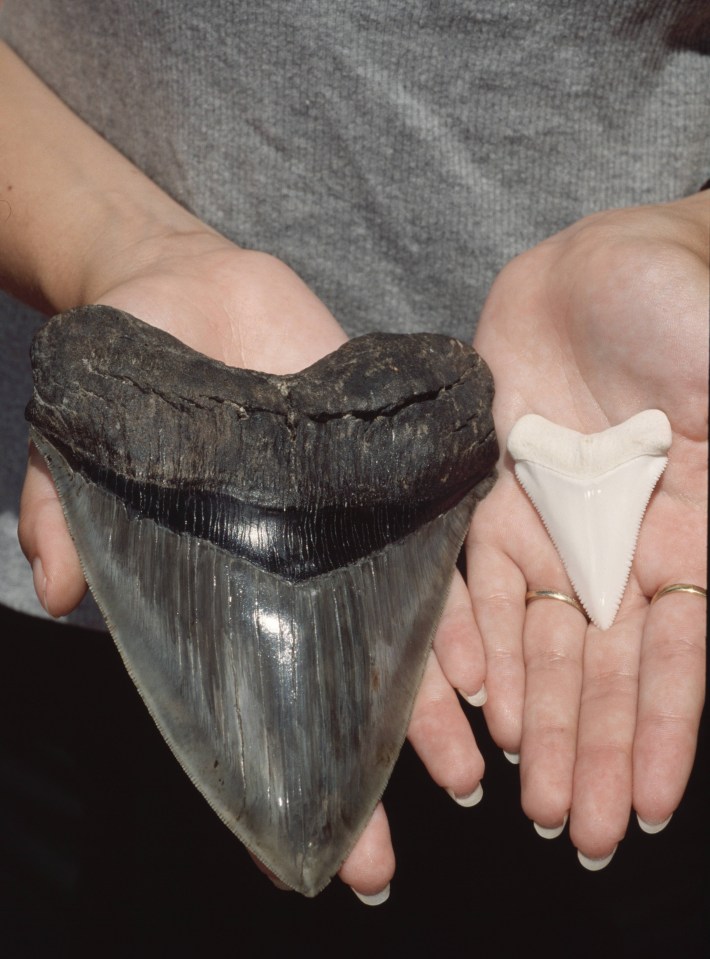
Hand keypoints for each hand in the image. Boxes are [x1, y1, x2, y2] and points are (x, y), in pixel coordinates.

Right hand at [18, 231, 485, 897]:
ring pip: (394, 636)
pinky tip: (481, 666)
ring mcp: (343, 530)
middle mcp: (288, 574)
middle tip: (388, 853)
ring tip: (460, 775)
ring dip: (428, 708)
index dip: (276, 774)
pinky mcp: (384, 476)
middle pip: (335, 687)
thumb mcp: (82, 446)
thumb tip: (58, 592)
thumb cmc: (128, 378)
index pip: (250, 700)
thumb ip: (67, 515)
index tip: (307, 855)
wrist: (186, 290)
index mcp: (219, 587)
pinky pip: (429, 551)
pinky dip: (454, 610)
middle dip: (365, 766)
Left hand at [467, 194, 707, 863]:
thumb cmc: (688, 308)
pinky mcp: (493, 497)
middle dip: (595, 749)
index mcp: (690, 531)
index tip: (652, 807)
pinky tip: (479, 705)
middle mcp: (619, 545)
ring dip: (541, 720)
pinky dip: (480, 642)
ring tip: (531, 796)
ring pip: (544, 642)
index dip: (665, 729)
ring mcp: (555, 525)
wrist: (602, 266)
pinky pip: (481, 583)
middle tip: (578, 831)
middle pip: (605, 667)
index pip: (677, 653)